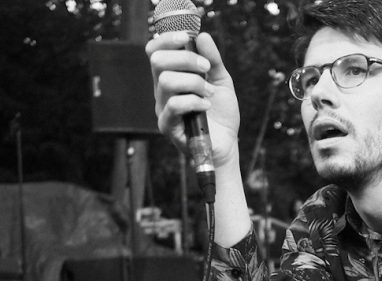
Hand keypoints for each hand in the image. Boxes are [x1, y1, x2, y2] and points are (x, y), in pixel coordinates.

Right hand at [146, 31, 240, 167]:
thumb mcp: (221, 81)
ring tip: (210, 92)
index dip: (166, 39)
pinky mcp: (168, 126)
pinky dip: (194, 101)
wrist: (226, 144)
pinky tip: (206, 106)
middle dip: (185, 58)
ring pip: (166, 81)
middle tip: (206, 68)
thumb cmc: (220, 113)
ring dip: (194, 82)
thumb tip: (202, 36)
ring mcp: (163, 108)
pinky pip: (174, 105)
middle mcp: (162, 90)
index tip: (186, 37)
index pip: (155, 50)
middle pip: (158, 61)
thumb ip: (213, 59)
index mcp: (171, 76)